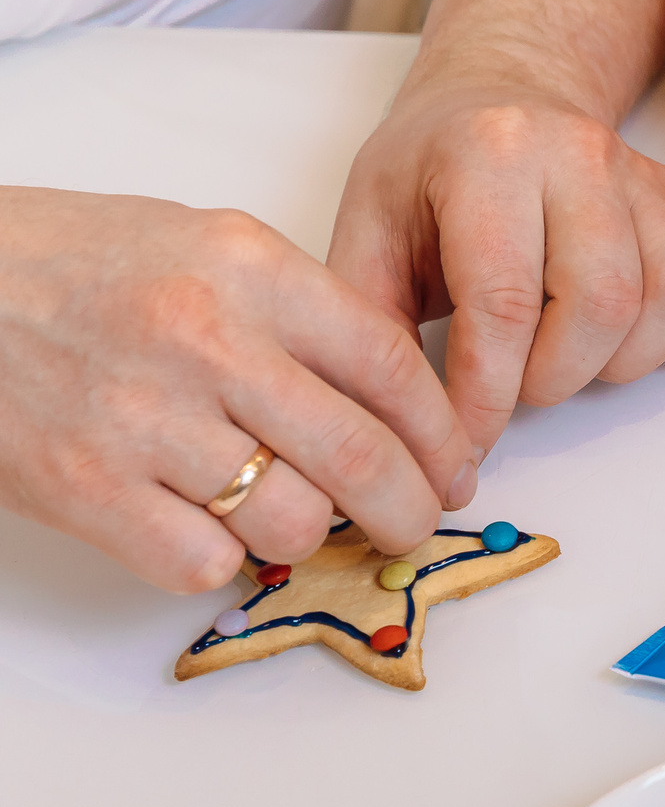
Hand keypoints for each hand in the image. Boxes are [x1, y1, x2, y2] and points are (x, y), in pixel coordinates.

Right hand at [0, 188, 476, 590]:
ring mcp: (143, 419)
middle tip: (412, 523)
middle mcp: (205, 341)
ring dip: (308, 534)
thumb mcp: (198, 244)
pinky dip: (219, 559)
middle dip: (409, 508)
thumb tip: (391, 397)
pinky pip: (202, 562)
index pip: (391, 366)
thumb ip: (295, 310)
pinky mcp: (86, 489)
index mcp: (247, 269)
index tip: (456, 468)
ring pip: (291, 520)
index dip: (441, 433)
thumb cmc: (66, 262)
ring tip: (291, 515)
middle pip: (362, 458)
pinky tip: (203, 526)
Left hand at [329, 75, 664, 454]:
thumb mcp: (367, 232)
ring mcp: (646, 174)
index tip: (467, 445)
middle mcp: (579, 153)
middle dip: (558, 376)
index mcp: (488, 155)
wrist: (498, 94)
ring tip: (572, 356)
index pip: (504, 301)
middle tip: (520, 383)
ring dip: (624, 358)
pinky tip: (628, 333)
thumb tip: (404, 434)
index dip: (487, 395)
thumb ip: (376, 327)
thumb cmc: (429, 173)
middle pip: (604, 301)